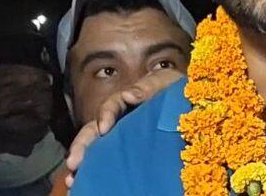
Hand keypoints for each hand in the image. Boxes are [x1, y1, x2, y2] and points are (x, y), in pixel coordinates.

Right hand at [64, 68, 182, 187]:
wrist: (192, 106)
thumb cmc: (176, 91)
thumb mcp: (165, 81)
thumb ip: (148, 86)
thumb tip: (129, 95)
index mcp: (127, 102)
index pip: (110, 106)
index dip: (105, 115)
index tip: (104, 128)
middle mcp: (118, 121)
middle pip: (94, 132)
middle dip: (82, 147)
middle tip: (73, 163)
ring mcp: (121, 138)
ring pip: (96, 150)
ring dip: (82, 164)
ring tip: (74, 180)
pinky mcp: (127, 153)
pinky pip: (108, 162)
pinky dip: (95, 173)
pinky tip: (85, 185)